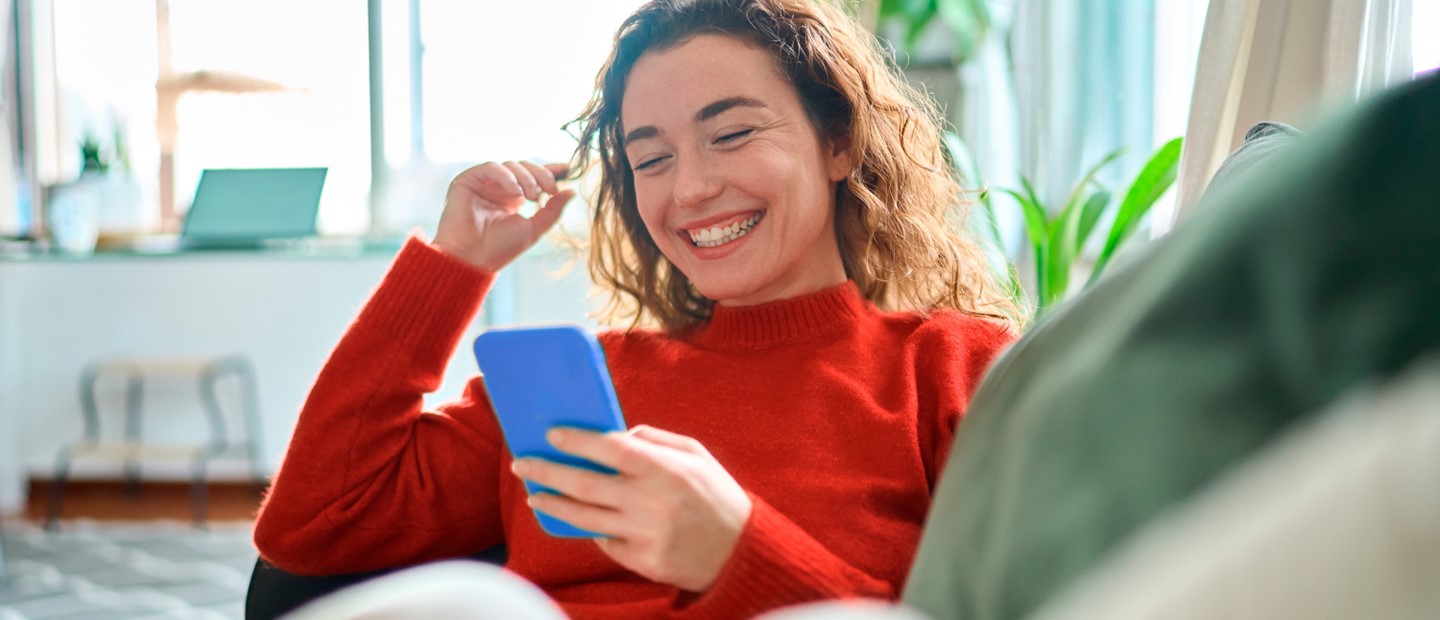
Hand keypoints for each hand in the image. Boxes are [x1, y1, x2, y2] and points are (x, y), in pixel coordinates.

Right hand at [432, 161, 574, 271]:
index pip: (533, 176)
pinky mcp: (467, 180)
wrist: (472, 259)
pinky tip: (515, 192)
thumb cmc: (499, 249)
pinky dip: (506, 176)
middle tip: (549, 190)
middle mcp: (498, 188)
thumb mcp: (534, 229)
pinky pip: (491, 167)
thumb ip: (552, 210)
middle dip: (541, 175)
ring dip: (526, 178)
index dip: (550, 170)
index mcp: (513, 198)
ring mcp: (483, 184)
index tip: (567, 168)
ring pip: (510, 165)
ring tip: (532, 196)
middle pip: (524, 167)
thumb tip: (571, 191)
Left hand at [511, 425, 753, 591]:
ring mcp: (644, 534)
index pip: (609, 448)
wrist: (741, 552)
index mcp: (665, 469)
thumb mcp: (697, 456)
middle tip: (523, 464)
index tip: (551, 434)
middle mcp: (651, 501)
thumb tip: (616, 433)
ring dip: (553, 504)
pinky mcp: (642, 561)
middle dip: (548, 471)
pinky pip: (605, 542)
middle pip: (584, 484)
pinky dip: (591, 529)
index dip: (577, 440)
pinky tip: (580, 519)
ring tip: (534, 495)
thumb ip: (656, 439)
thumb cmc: (717, 496)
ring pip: (584, 517)